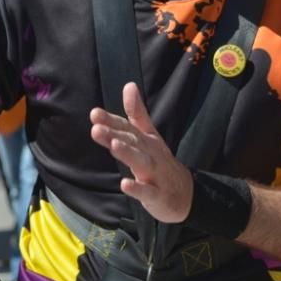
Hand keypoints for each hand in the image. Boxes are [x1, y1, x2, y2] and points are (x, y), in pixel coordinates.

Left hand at [90, 82, 193, 222]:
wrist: (185, 193)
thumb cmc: (160, 162)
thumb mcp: (150, 136)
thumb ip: (137, 113)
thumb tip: (129, 85)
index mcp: (147, 140)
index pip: (128, 128)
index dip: (112, 121)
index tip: (95, 113)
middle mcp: (151, 154)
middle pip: (133, 143)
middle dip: (115, 135)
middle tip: (96, 128)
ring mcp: (155, 174)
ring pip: (141, 162)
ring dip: (128, 154)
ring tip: (113, 146)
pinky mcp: (157, 195)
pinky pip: (147, 192)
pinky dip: (137, 189)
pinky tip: (125, 184)